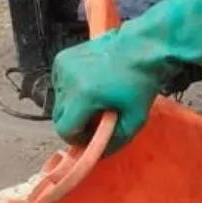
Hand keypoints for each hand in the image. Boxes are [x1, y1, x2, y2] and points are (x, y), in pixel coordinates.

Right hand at [51, 31, 160, 149]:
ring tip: (98, 99)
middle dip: (76, 122)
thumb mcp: (134, 120)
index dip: (78, 138)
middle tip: (97, 118)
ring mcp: (62, 66)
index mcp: (83, 95)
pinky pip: (60, 85)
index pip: (64, 130)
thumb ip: (113, 142)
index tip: (93, 135)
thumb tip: (97, 154)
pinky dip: (72, 90)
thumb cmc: (142, 84)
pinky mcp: (62, 58)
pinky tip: (91, 84)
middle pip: (59, 116)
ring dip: (74, 106)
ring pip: (59, 101)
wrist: (142, 48)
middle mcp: (67, 79)